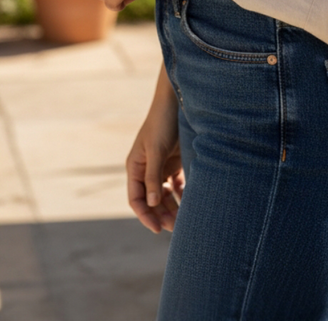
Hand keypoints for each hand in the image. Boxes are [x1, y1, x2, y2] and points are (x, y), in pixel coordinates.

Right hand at [127, 72, 184, 233]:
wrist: (178, 99)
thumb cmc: (162, 122)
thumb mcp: (156, 149)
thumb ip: (153, 176)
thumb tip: (152, 204)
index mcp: (135, 166)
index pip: (136, 198)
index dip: (145, 215)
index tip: (157, 229)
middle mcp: (146, 169)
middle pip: (152, 200)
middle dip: (162, 214)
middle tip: (177, 228)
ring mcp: (161, 166)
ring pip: (166, 195)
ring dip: (173, 207)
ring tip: (186, 220)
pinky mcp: (175, 161)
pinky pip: (177, 184)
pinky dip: (183, 194)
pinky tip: (192, 202)